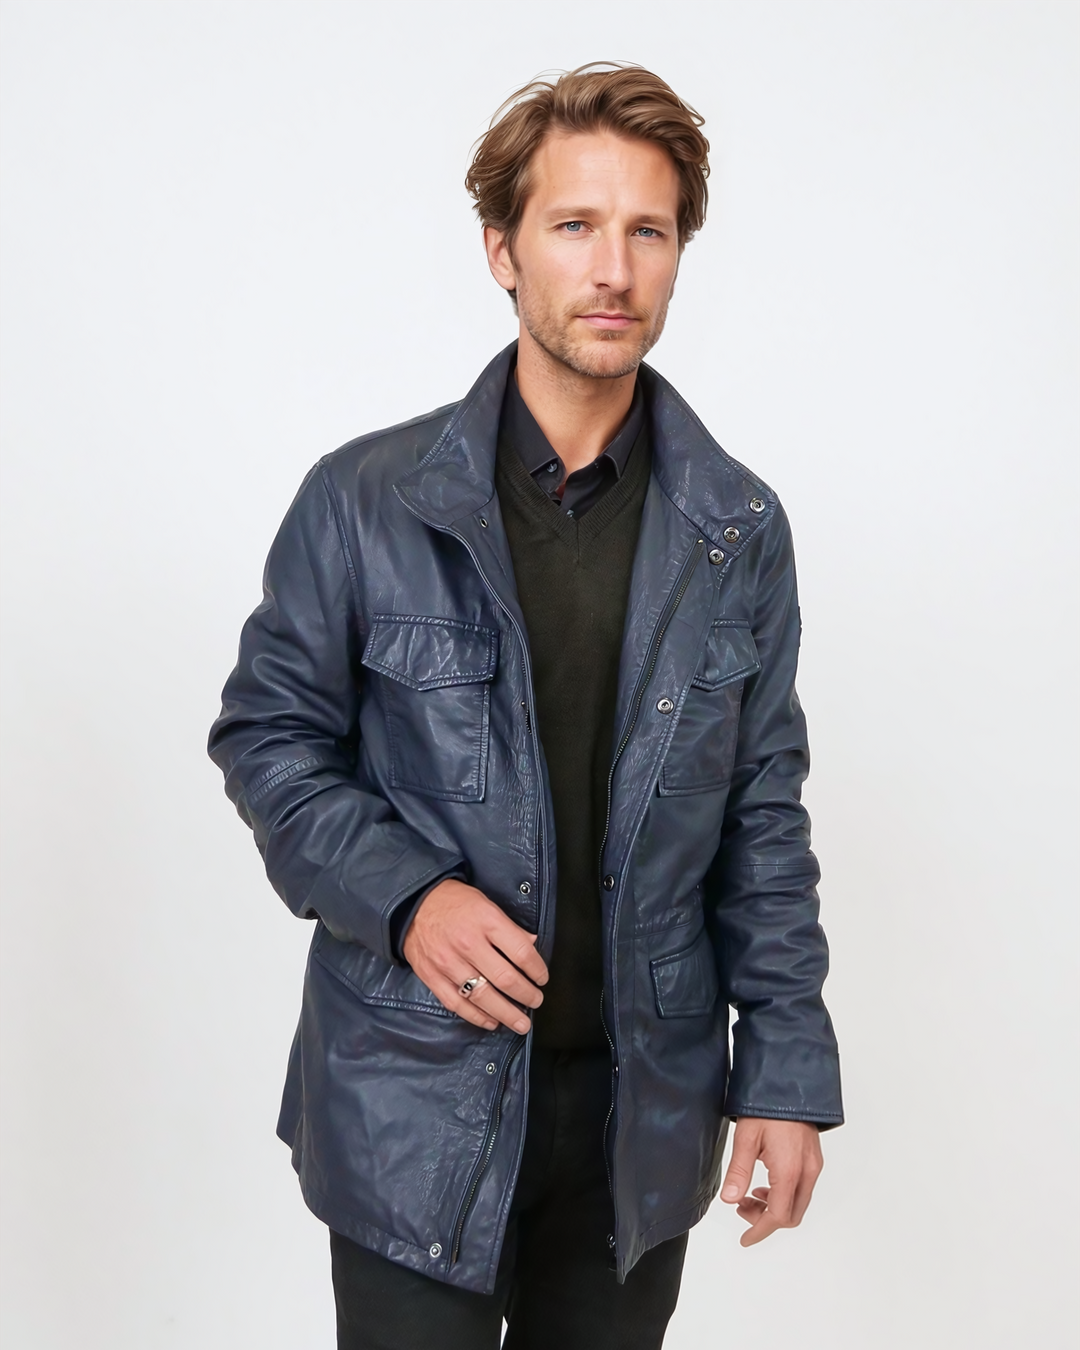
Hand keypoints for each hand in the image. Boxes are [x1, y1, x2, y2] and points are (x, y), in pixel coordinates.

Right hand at [402, 879, 547, 1033]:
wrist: (413, 904)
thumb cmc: (454, 902)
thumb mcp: (487, 904)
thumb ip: (510, 928)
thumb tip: (532, 945)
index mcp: (486, 921)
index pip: (521, 952)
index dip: (537, 970)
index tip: (542, 978)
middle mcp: (468, 943)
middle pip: (505, 979)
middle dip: (526, 995)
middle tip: (536, 1001)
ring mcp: (449, 963)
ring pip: (483, 997)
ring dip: (507, 1014)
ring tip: (521, 1023)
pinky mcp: (433, 977)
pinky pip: (458, 1004)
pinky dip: (477, 1017)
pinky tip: (492, 1021)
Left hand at [719, 1117, 822, 1245]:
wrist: (791, 1083)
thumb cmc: (767, 1107)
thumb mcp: (746, 1138)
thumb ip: (739, 1171)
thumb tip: (730, 1199)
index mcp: (789, 1171)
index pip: (777, 1216)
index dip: (760, 1230)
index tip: (746, 1239)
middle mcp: (807, 1172)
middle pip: (791, 1215)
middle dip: (766, 1220)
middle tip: (742, 1207)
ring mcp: (813, 1165)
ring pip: (798, 1203)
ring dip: (775, 1207)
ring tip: (751, 1195)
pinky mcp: (814, 1158)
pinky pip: (802, 1189)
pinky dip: (784, 1195)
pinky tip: (766, 1183)